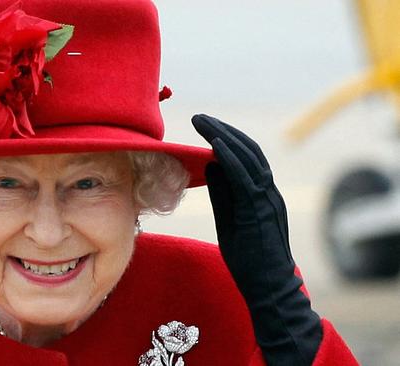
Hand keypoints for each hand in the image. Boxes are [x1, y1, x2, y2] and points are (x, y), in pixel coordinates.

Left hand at [192, 114, 321, 365]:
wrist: (269, 288)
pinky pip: (247, 179)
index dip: (226, 138)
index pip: (246, 157)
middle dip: (223, 131)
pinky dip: (232, 159)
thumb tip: (210, 167)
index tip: (205, 126)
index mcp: (261, 194)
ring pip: (250, 159)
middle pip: (248, 151)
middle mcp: (268, 192)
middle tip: (200, 117)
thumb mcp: (230, 220)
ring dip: (225, 137)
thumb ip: (223, 195)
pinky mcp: (261, 212)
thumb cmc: (249, 258)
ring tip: (203, 123)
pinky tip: (215, 146)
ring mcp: (267, 200)